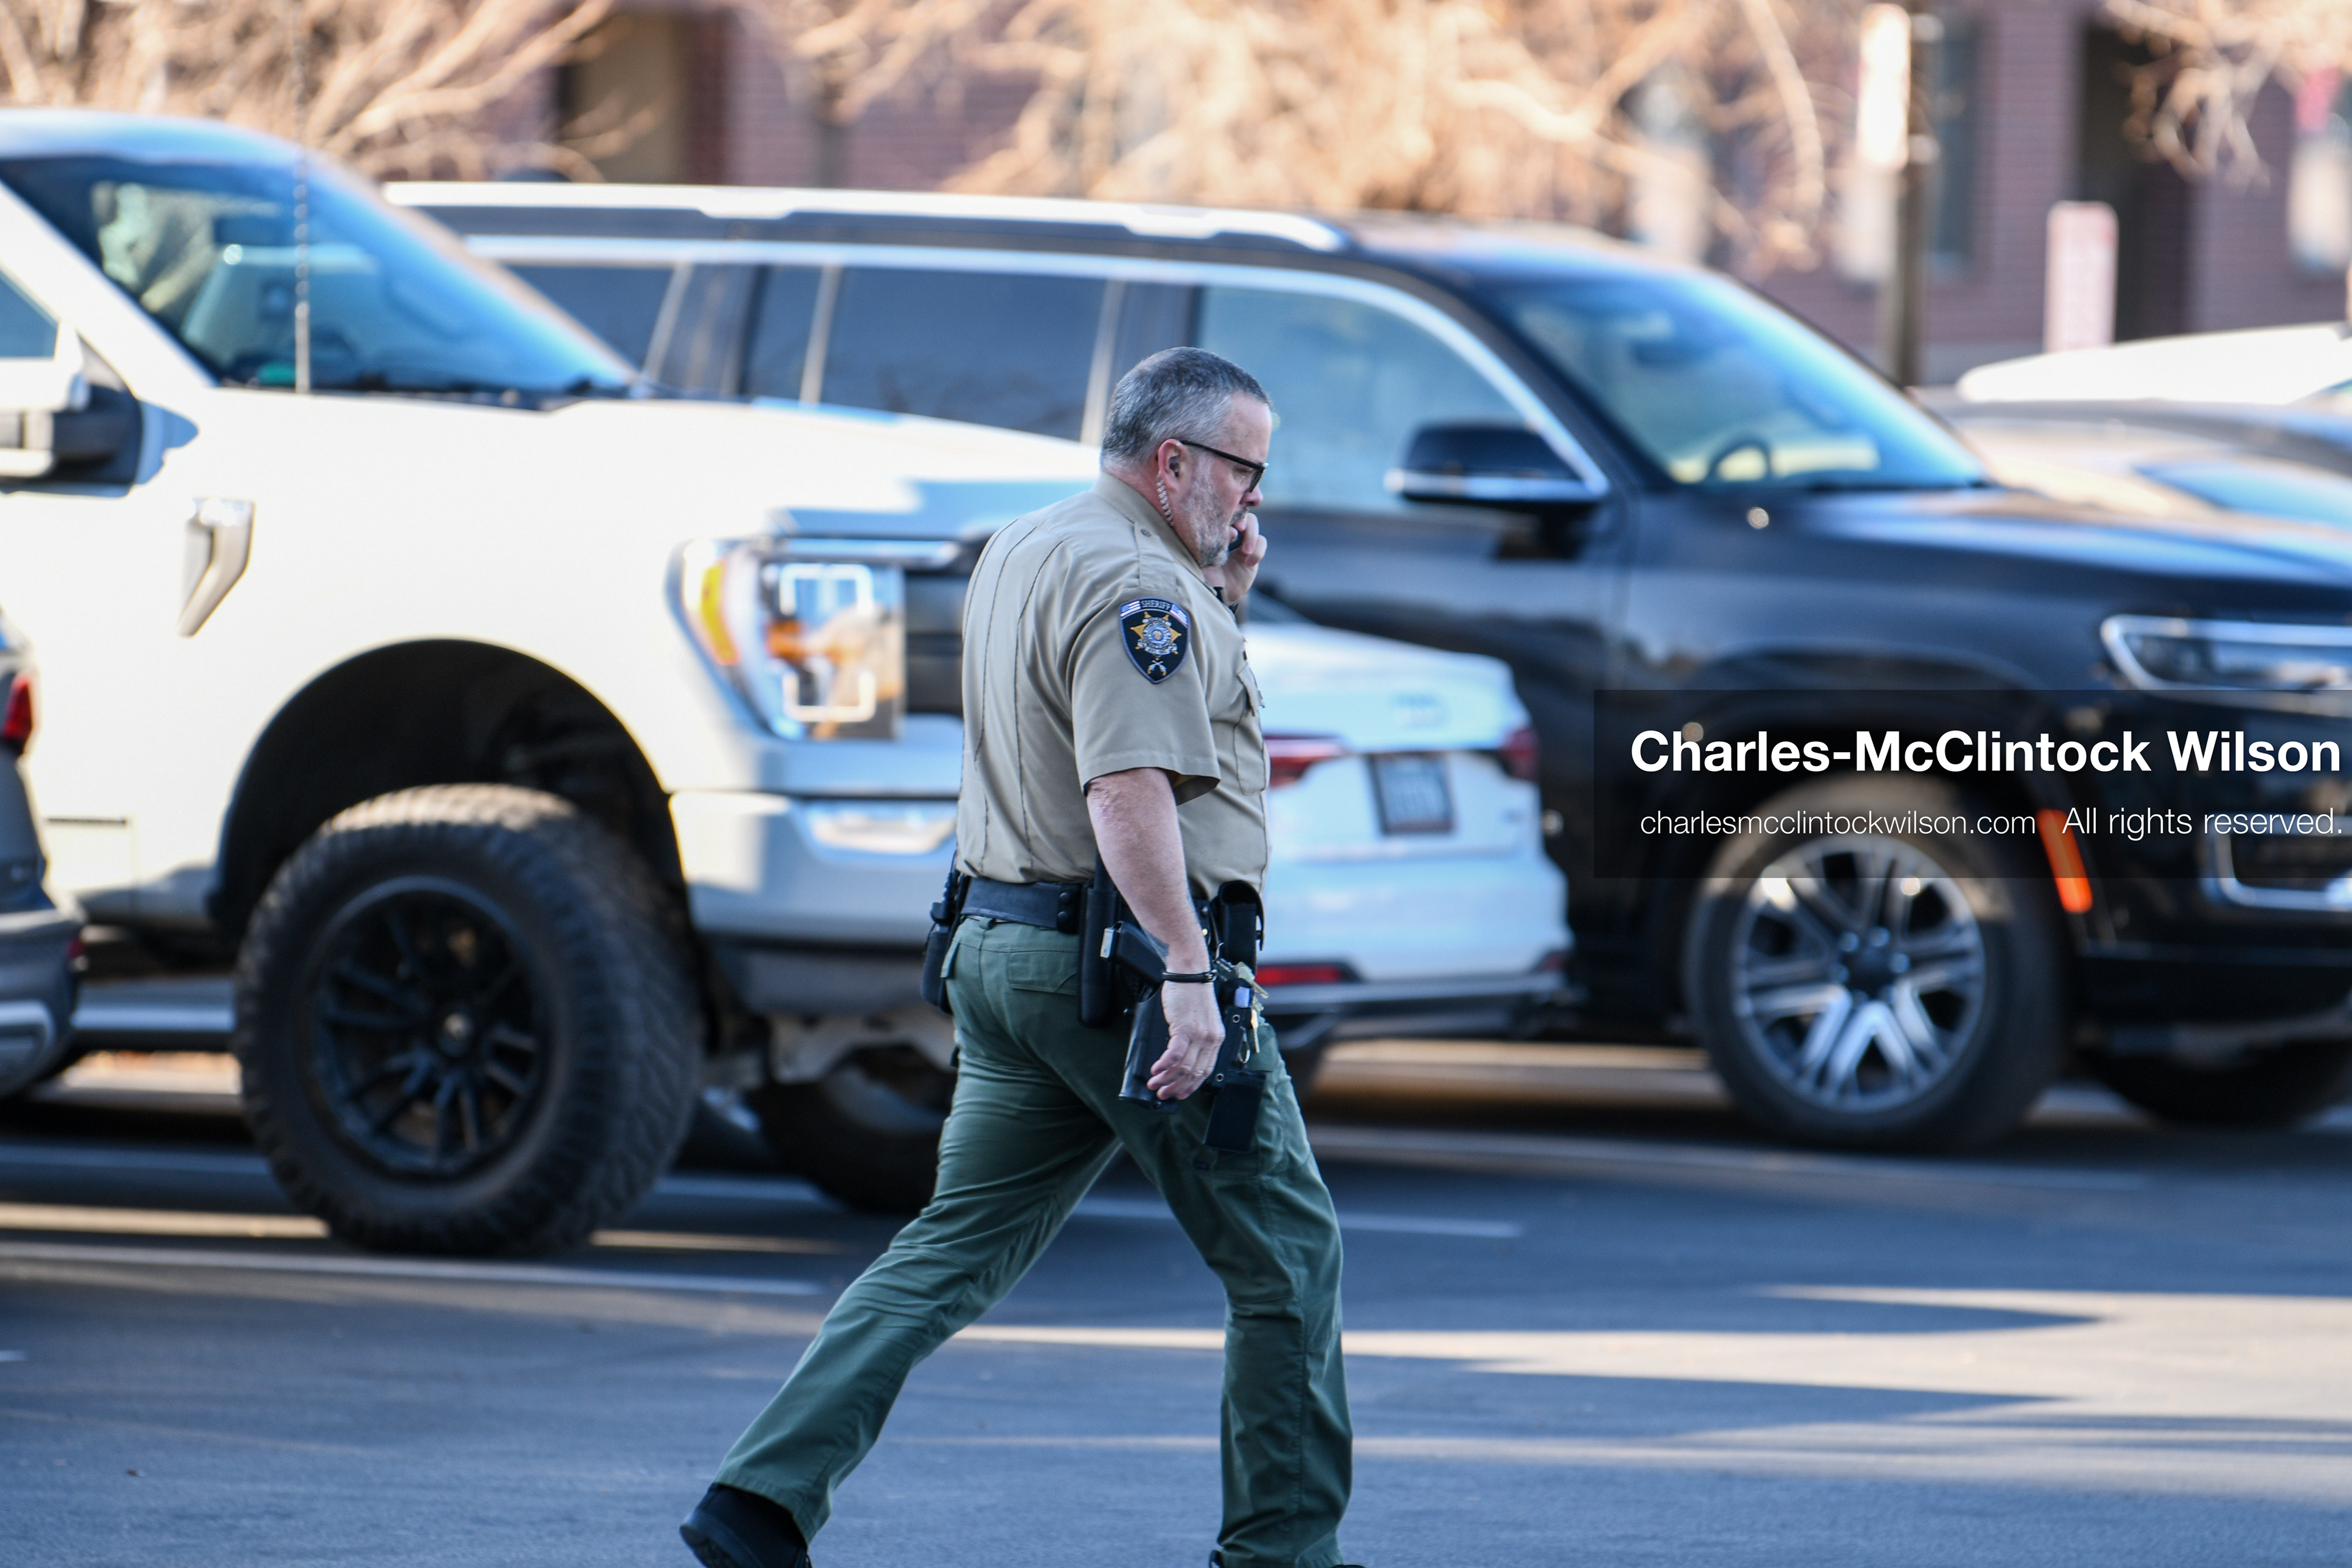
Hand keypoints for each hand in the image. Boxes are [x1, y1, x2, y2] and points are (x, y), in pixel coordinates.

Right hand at [1148, 979, 1223, 1099]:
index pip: (1206, 1070)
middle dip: (1177, 1087)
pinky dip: (1164, 1065)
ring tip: (1154, 1084)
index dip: (1192, 1086)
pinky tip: (1155, 1069)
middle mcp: (1211, 1039)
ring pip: (1183, 1067)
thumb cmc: (1192, 993)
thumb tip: (1183, 1057)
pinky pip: (1175, 1055)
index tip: (1181, 1093)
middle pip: (1194, 1073)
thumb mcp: (1202, 1019)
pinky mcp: (1185, 1028)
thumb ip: (1197, 1038)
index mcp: (1217, 1038)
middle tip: (1163, 1093)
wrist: (1190, 972)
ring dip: (1167, 1079)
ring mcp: (1199, 1035)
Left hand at [1203, 513, 1265, 602]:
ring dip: (1251, 535)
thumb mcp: (1203, 558)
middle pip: (1241, 512)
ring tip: (1245, 552)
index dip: (1230, 511)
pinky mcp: (1252, 553)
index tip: (1229, 523)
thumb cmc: (1202, 575)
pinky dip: (1258, 550)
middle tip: (1240, 529)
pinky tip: (1248, 563)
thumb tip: (1231, 531)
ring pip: (1253, 524)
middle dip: (1244, 519)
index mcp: (1213, 528)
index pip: (1224, 510)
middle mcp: (1228, 531)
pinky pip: (1262, 543)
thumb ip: (1215, 542)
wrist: (1214, 594)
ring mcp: (1241, 541)